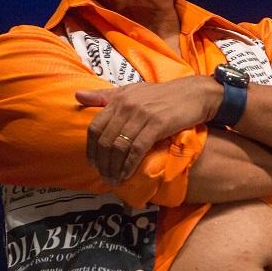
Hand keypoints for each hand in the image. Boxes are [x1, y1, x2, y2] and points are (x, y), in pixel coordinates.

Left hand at [76, 75, 221, 184]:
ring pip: (119, 147)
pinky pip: (137, 149)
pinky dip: (129, 165)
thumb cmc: (163, 94)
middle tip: (104, 177)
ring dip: (114, 168)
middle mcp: (127, 106)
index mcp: (118, 98)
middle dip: (102, 163)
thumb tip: (77, 96)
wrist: (194, 94)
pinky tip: (127, 175)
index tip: (93, 163)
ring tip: (114, 180)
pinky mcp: (157, 125)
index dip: (91, 149)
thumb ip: (105, 96)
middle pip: (105, 140)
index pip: (95, 127)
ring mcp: (142, 115)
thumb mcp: (132, 91)